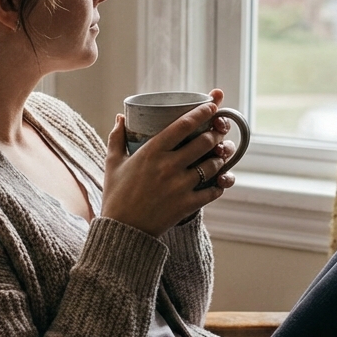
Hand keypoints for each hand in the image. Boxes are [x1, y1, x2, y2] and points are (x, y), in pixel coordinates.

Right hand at [101, 90, 237, 237]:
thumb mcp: (113, 163)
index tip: (212, 105)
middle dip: (216, 133)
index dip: (202, 112)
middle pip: (204, 142)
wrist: (123, 230)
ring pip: (213, 165)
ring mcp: (180, 186)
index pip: (183, 125)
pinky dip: (220, 184)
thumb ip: (117, 138)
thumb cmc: (116, 195)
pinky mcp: (187, 205)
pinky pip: (213, 190)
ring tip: (223, 153)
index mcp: (151, 152)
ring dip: (221, 157)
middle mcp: (168, 166)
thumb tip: (120, 117)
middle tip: (219, 131)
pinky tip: (221, 180)